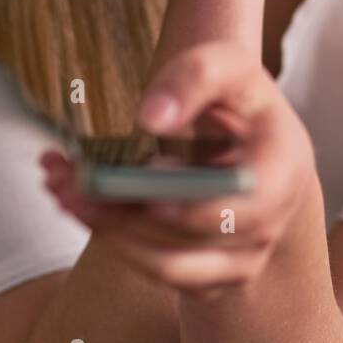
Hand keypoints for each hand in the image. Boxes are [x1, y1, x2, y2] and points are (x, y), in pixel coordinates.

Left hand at [38, 41, 320, 296]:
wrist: (247, 135)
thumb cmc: (237, 98)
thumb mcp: (226, 66)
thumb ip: (193, 78)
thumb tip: (151, 118)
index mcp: (282, 172)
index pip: (244, 208)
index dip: (193, 209)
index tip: (143, 190)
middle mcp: (268, 226)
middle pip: (191, 242)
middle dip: (123, 214)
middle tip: (68, 180)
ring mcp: (240, 259)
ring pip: (166, 266)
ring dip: (107, 230)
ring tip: (60, 187)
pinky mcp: (207, 275)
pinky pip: (156, 271)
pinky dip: (113, 239)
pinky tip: (77, 202)